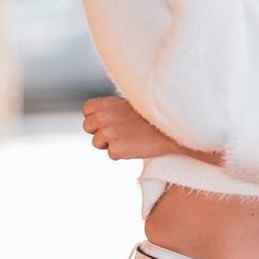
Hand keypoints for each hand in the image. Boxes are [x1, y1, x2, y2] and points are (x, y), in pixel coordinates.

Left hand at [81, 96, 225, 168]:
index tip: (111, 120)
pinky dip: (122, 154)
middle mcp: (103, 117)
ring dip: (111, 143)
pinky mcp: (115, 149)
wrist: (171, 129)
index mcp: (105, 103)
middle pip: (88, 127)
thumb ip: (112, 110)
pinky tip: (135, 145)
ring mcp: (108, 133)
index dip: (97, 117)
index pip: (87, 110)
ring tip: (130, 137)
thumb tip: (100, 119)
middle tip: (121, 131)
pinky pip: (111, 155)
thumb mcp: (130, 104)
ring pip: (97, 143)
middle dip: (100, 131)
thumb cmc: (153, 116)